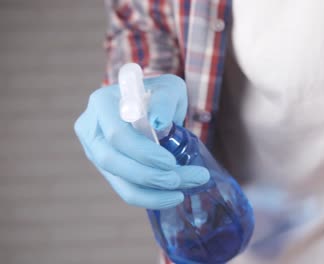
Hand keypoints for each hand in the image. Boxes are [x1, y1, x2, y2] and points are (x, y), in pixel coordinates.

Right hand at [74, 75, 209, 209]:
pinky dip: (149, 197)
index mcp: (101, 103)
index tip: (170, 162)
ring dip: (152, 192)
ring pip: (119, 180)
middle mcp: (91, 128)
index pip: (116, 134)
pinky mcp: (108, 170)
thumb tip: (158, 122)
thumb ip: (165, 100)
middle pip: (112, 161)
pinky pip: (125, 189)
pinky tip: (171, 197)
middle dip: (148, 176)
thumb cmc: (160, 95)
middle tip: (180, 180)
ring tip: (180, 193)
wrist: (153, 106)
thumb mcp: (168, 88)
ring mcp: (95, 151)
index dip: (142, 152)